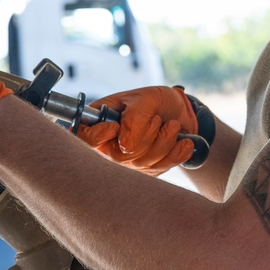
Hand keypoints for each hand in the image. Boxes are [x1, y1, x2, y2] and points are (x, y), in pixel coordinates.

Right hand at [76, 86, 196, 175]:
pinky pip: (162, 168)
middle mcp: (111, 146)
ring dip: (165, 139)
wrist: (180, 112)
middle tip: (156, 119)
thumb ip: (134, 117)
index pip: (86, 139)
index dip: (99, 136)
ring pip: (143, 163)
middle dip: (147, 135)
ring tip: (171, 125)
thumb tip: (125, 143)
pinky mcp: (148, 171)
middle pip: (120, 155)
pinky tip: (183, 141)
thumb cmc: (157, 101)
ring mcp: (129, 162)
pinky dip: (177, 151)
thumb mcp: (145, 98)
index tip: (115, 127)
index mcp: (101, 123)